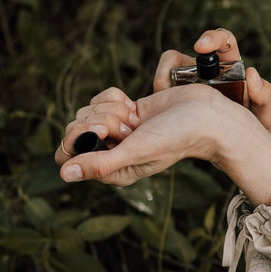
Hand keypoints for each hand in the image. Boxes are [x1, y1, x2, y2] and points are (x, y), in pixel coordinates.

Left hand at [55, 84, 239, 186]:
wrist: (207, 116)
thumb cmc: (178, 138)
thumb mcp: (136, 152)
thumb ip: (100, 164)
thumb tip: (64, 174)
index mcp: (111, 170)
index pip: (67, 154)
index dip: (78, 137)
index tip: (103, 131)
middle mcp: (111, 152)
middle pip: (75, 128)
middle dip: (101, 120)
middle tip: (128, 127)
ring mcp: (118, 130)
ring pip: (89, 110)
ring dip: (112, 108)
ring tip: (136, 120)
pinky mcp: (126, 111)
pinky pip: (101, 98)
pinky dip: (115, 97)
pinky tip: (134, 107)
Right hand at [153, 27, 270, 137]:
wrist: (247, 151)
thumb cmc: (259, 127)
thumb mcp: (266, 114)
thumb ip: (264, 96)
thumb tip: (251, 73)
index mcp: (232, 67)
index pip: (222, 41)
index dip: (211, 38)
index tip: (201, 47)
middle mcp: (207, 74)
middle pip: (179, 58)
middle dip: (169, 67)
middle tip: (165, 87)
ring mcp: (188, 89)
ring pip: (165, 78)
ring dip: (161, 90)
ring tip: (167, 109)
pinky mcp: (175, 105)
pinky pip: (160, 101)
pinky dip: (157, 107)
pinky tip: (161, 120)